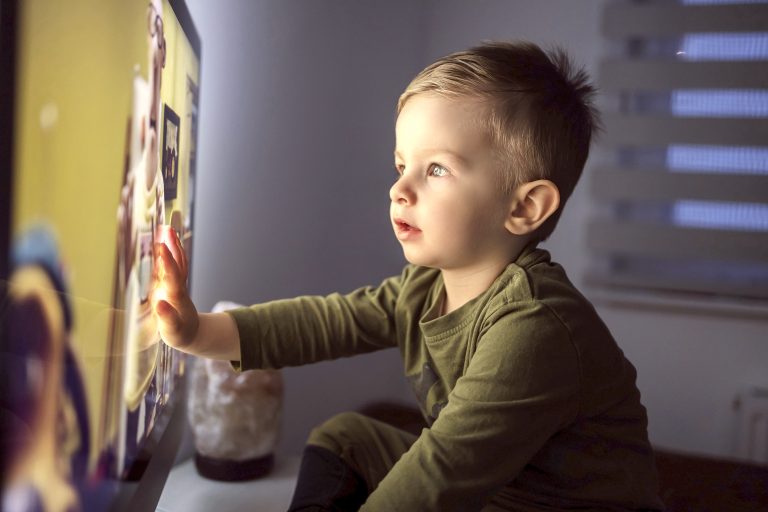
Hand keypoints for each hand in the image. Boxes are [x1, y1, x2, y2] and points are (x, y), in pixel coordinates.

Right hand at [153, 226, 198, 349]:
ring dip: (173, 246)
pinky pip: (173, 265)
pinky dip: (170, 253)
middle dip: (172, 247)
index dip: (167, 261)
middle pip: (177, 264)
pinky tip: (166, 242)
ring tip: (168, 229)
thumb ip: (167, 318)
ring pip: (178, 262)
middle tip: (166, 229)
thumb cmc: (180, 334)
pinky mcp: (174, 285)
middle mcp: (178, 287)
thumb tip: (159, 303)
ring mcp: (177, 285)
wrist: (192, 334)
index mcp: (176, 297)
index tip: (161, 246)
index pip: (173, 276)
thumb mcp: (173, 330)